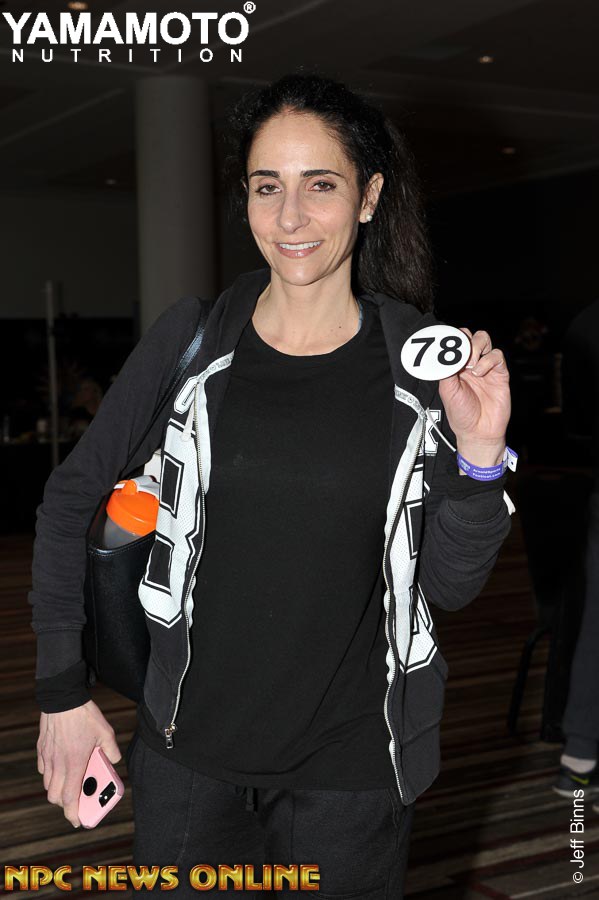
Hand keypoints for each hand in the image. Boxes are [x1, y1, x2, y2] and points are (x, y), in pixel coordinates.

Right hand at [37, 700, 121, 827]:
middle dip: (65, 804)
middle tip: (76, 802)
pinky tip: (60, 767)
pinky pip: (43, 769)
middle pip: (55, 796)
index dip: (73, 814)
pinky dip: (50, 774)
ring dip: (58, 790)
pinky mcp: (42, 749)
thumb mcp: (106, 732)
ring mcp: (48, 757)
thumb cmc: (84, 715)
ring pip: (48, 784)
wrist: (63, 698)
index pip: (70, 798)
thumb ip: (111, 750)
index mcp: (75, 763)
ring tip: (70, 784)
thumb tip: (114, 760)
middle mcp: (58, 764)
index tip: (78, 821)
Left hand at [438, 328, 510, 467]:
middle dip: (463, 341)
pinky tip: (479, 373)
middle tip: (458, 357)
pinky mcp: (500, 373)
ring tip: (469, 366)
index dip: (449, 339)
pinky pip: (497, 355)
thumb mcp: (447, 391)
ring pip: (484, 339)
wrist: (478, 432)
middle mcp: (470, 363)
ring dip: (475, 348)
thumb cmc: (461, 414)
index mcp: (455, 366)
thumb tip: (441, 353)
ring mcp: (485, 366)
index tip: (444, 343)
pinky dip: (487, 360)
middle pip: (469, 335)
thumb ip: (445, 371)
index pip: (453, 342)